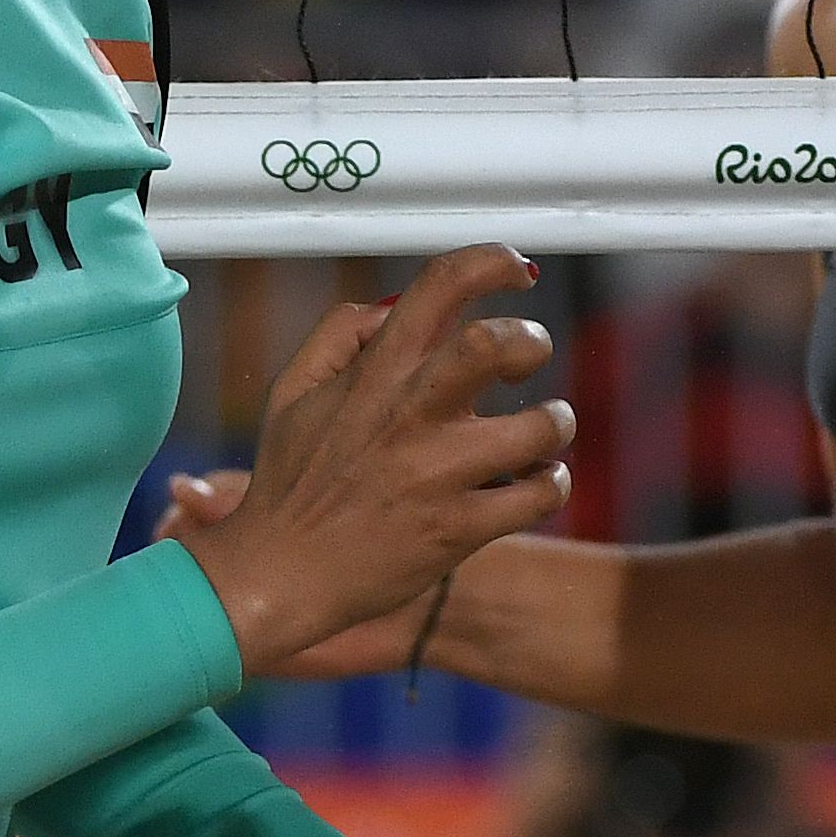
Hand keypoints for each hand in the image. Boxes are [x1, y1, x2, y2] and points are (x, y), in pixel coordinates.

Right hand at [176, 245, 572, 676]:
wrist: (280, 574)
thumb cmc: (290, 482)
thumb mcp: (294, 390)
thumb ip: (341, 333)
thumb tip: (395, 304)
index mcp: (374, 374)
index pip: (440, 287)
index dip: (490, 261)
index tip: (514, 270)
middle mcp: (409, 416)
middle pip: (496, 345)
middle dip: (530, 340)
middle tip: (525, 361)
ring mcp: (438, 474)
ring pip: (540, 426)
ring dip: (555, 422)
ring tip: (540, 432)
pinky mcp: (460, 529)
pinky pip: (541, 494)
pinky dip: (552, 483)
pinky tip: (535, 481)